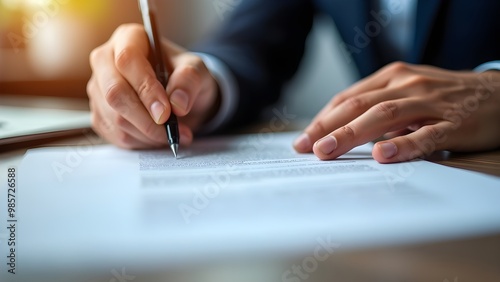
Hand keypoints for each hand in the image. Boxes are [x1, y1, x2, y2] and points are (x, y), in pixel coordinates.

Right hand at [87, 24, 218, 148]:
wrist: (179, 96)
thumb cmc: (184, 77)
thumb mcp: (197, 70)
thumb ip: (190, 80)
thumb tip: (177, 103)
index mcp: (128, 38)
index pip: (127, 60)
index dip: (146, 89)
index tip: (166, 112)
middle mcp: (106, 60)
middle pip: (114, 92)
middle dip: (145, 119)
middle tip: (171, 130)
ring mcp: (98, 88)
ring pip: (114, 118)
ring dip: (147, 134)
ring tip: (173, 134)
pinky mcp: (99, 113)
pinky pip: (115, 134)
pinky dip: (140, 142)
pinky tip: (157, 137)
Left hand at [293, 62, 499, 162]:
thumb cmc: (446, 97)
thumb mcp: (409, 92)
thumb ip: (379, 107)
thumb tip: (343, 133)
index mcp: (394, 76)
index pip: (349, 97)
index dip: (323, 118)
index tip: (303, 139)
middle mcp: (408, 84)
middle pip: (360, 105)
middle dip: (328, 127)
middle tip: (306, 148)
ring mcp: (432, 102)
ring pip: (386, 116)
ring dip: (353, 134)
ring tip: (328, 151)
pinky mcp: (455, 123)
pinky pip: (427, 135)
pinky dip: (403, 145)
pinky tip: (382, 155)